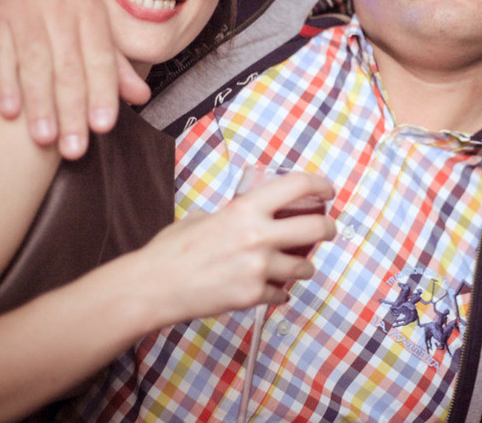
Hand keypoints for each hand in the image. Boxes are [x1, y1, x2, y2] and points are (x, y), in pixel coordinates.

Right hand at [0, 0, 149, 158]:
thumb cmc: (54, 7)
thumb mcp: (87, 26)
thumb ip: (112, 64)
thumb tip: (143, 98)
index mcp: (91, 11)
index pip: (100, 59)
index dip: (103, 94)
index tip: (103, 128)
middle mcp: (62, 7)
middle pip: (70, 68)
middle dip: (73, 111)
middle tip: (74, 149)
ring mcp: (26, 9)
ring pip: (36, 64)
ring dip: (41, 105)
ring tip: (44, 140)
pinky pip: (0, 55)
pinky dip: (5, 85)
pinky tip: (9, 114)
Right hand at [135, 172, 336, 324]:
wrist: (153, 287)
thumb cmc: (171, 251)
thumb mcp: (202, 218)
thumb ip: (230, 215)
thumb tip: (247, 213)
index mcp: (244, 209)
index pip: (296, 185)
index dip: (319, 184)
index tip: (327, 190)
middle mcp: (257, 236)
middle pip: (316, 228)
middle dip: (327, 229)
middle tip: (327, 230)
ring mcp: (258, 268)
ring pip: (304, 267)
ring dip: (303, 267)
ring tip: (297, 267)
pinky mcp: (253, 296)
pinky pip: (281, 294)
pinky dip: (278, 292)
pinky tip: (270, 290)